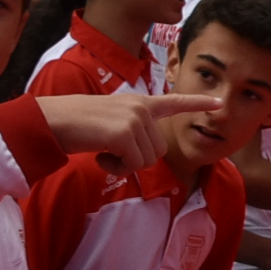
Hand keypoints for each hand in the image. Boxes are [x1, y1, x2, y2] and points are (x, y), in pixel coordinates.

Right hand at [36, 91, 219, 169]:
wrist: (51, 121)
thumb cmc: (76, 125)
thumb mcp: (110, 122)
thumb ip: (132, 130)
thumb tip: (146, 152)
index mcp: (138, 103)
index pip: (173, 102)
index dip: (197, 102)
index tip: (219, 101)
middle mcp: (140, 108)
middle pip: (158, 150)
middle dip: (134, 159)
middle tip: (109, 150)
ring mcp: (134, 119)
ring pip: (146, 160)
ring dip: (123, 164)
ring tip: (103, 150)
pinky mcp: (124, 133)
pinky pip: (132, 166)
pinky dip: (115, 168)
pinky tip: (99, 155)